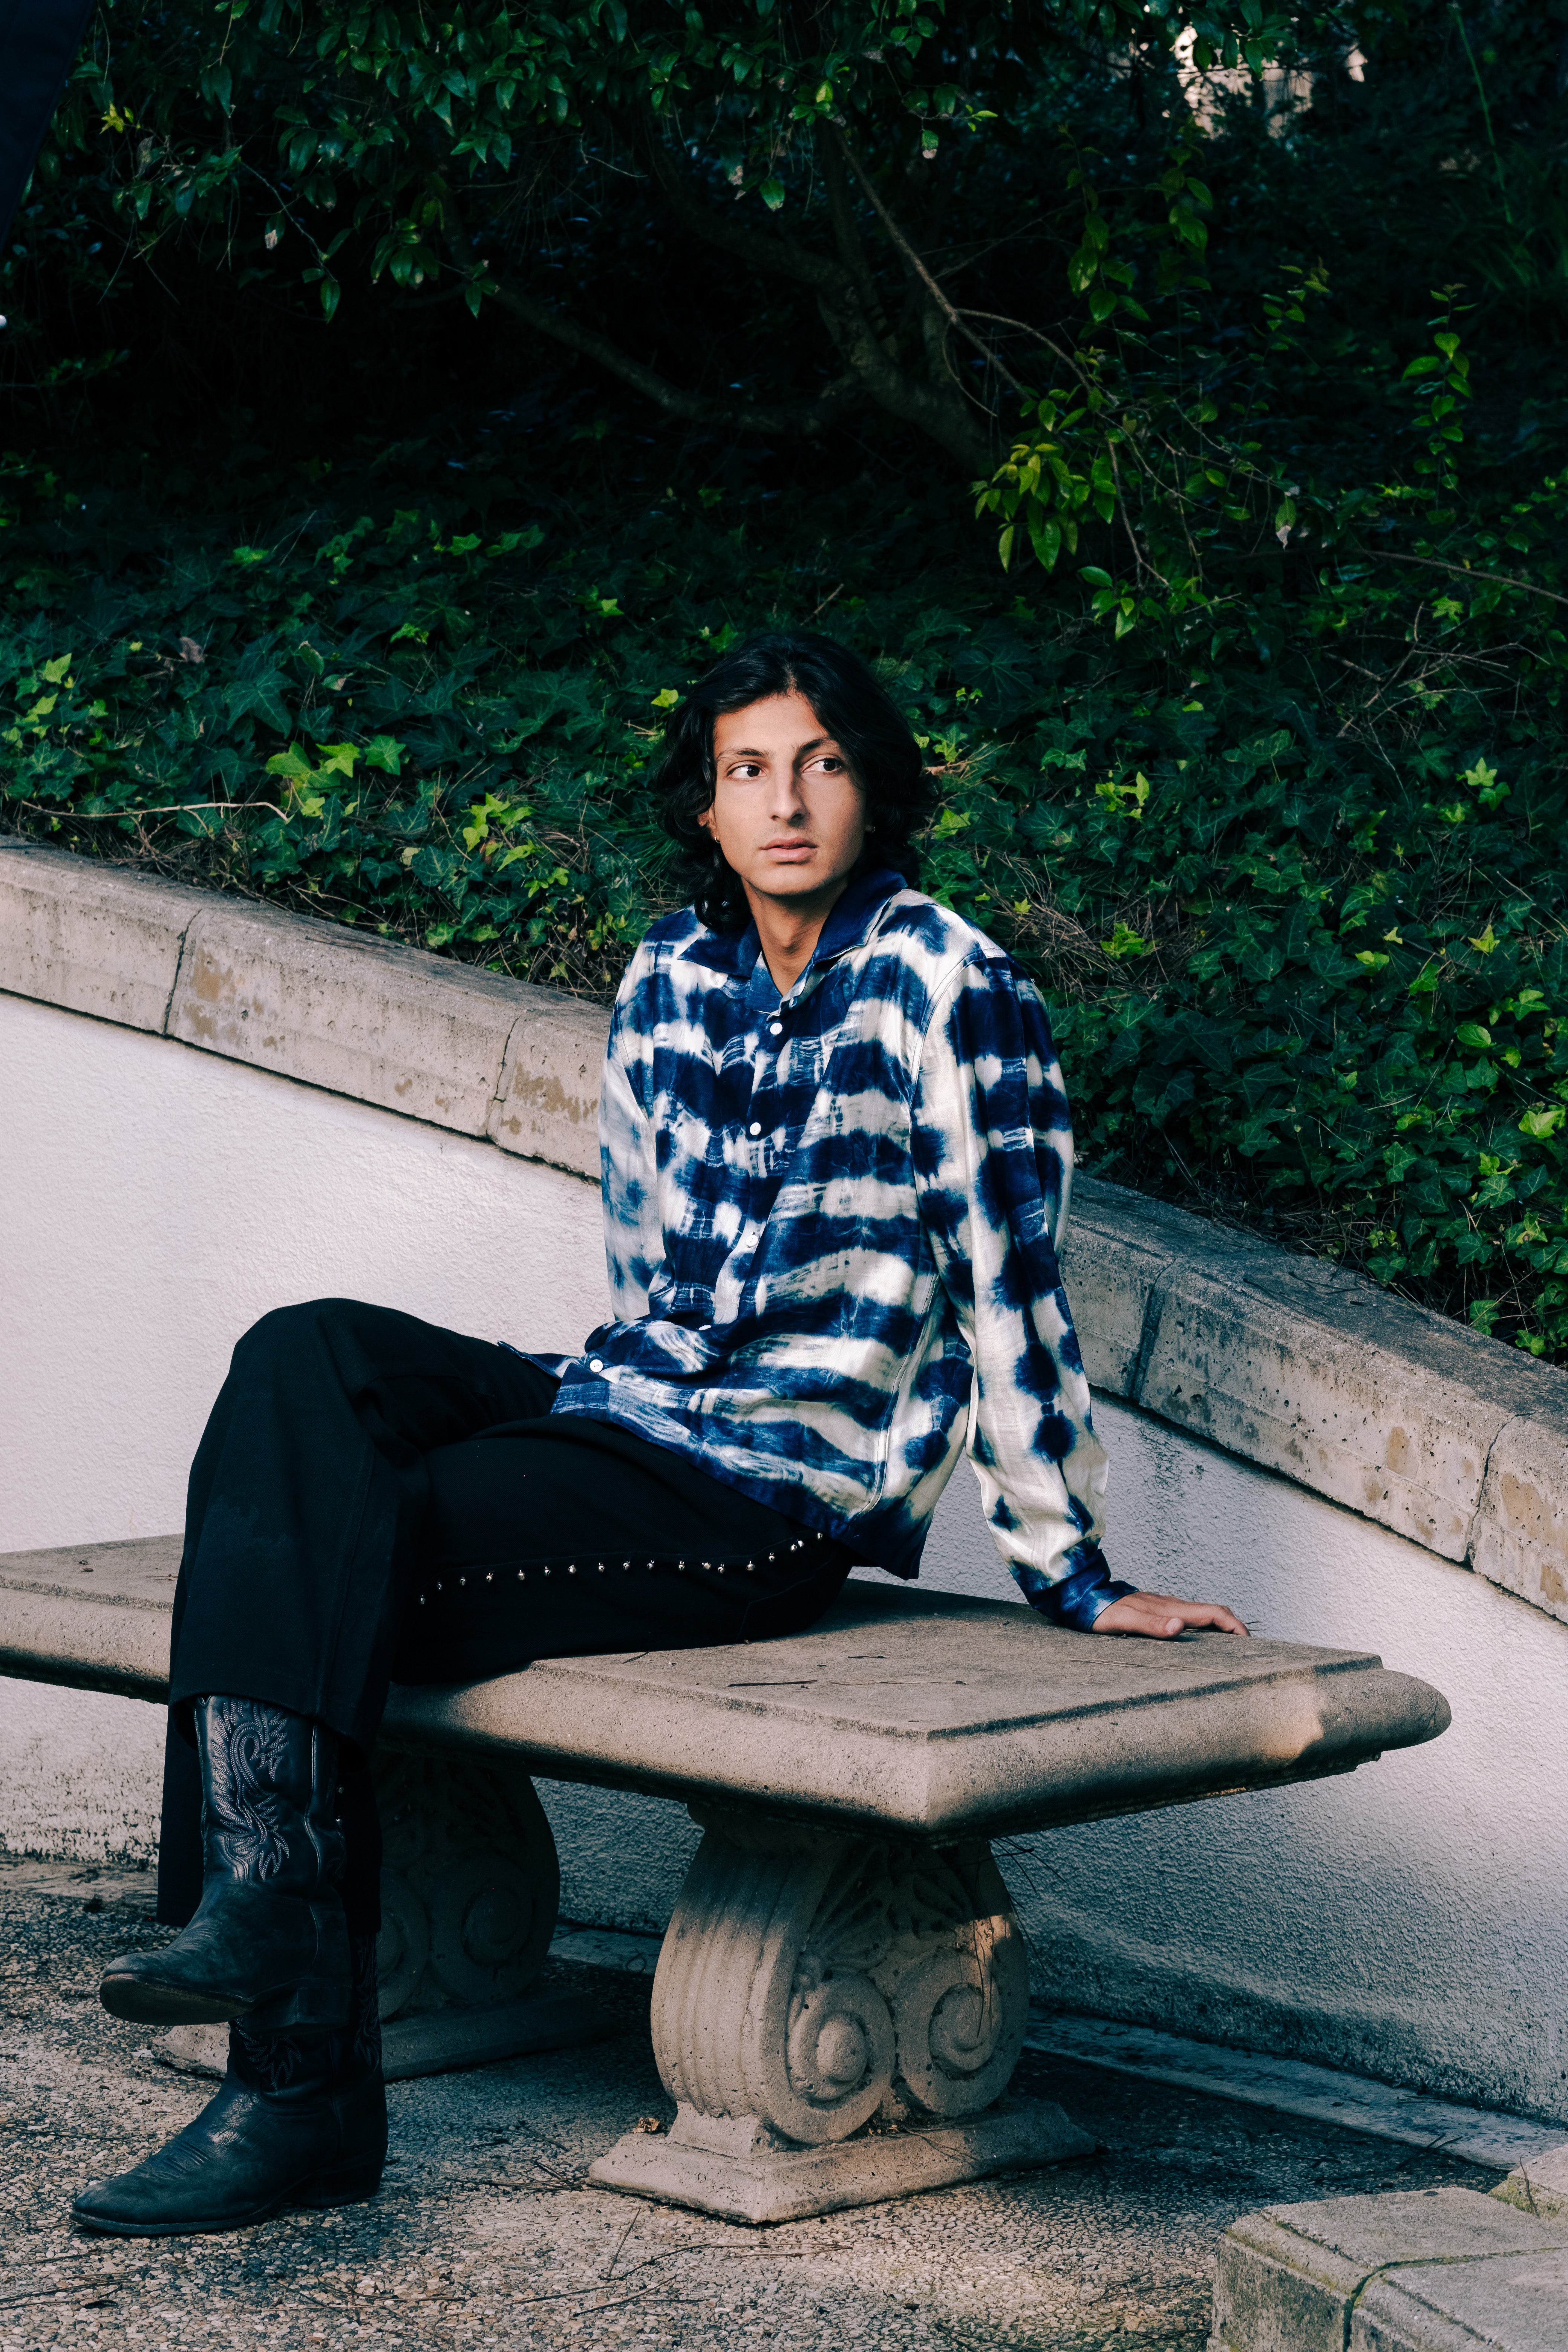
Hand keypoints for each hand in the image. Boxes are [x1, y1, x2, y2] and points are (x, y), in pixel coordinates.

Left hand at [1093, 1589, 1248, 1639]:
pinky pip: (1189, 1619)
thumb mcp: (1125, 1622)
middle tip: (1248, 1650)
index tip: (1249, 1642)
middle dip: (1234, 1627)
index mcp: (1171, 1608)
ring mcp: (1167, 1608)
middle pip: (1213, 1613)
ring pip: (1201, 1616)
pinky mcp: (1159, 1612)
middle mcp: (1173, 1606)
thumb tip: (1179, 1627)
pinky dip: (1204, 1629)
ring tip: (1230, 1649)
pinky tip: (1199, 1643)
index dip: (1234, 1626)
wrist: (1086, 1597)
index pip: (1213, 1612)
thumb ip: (1152, 1625)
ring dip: (1220, 1629)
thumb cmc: (1104, 1611)